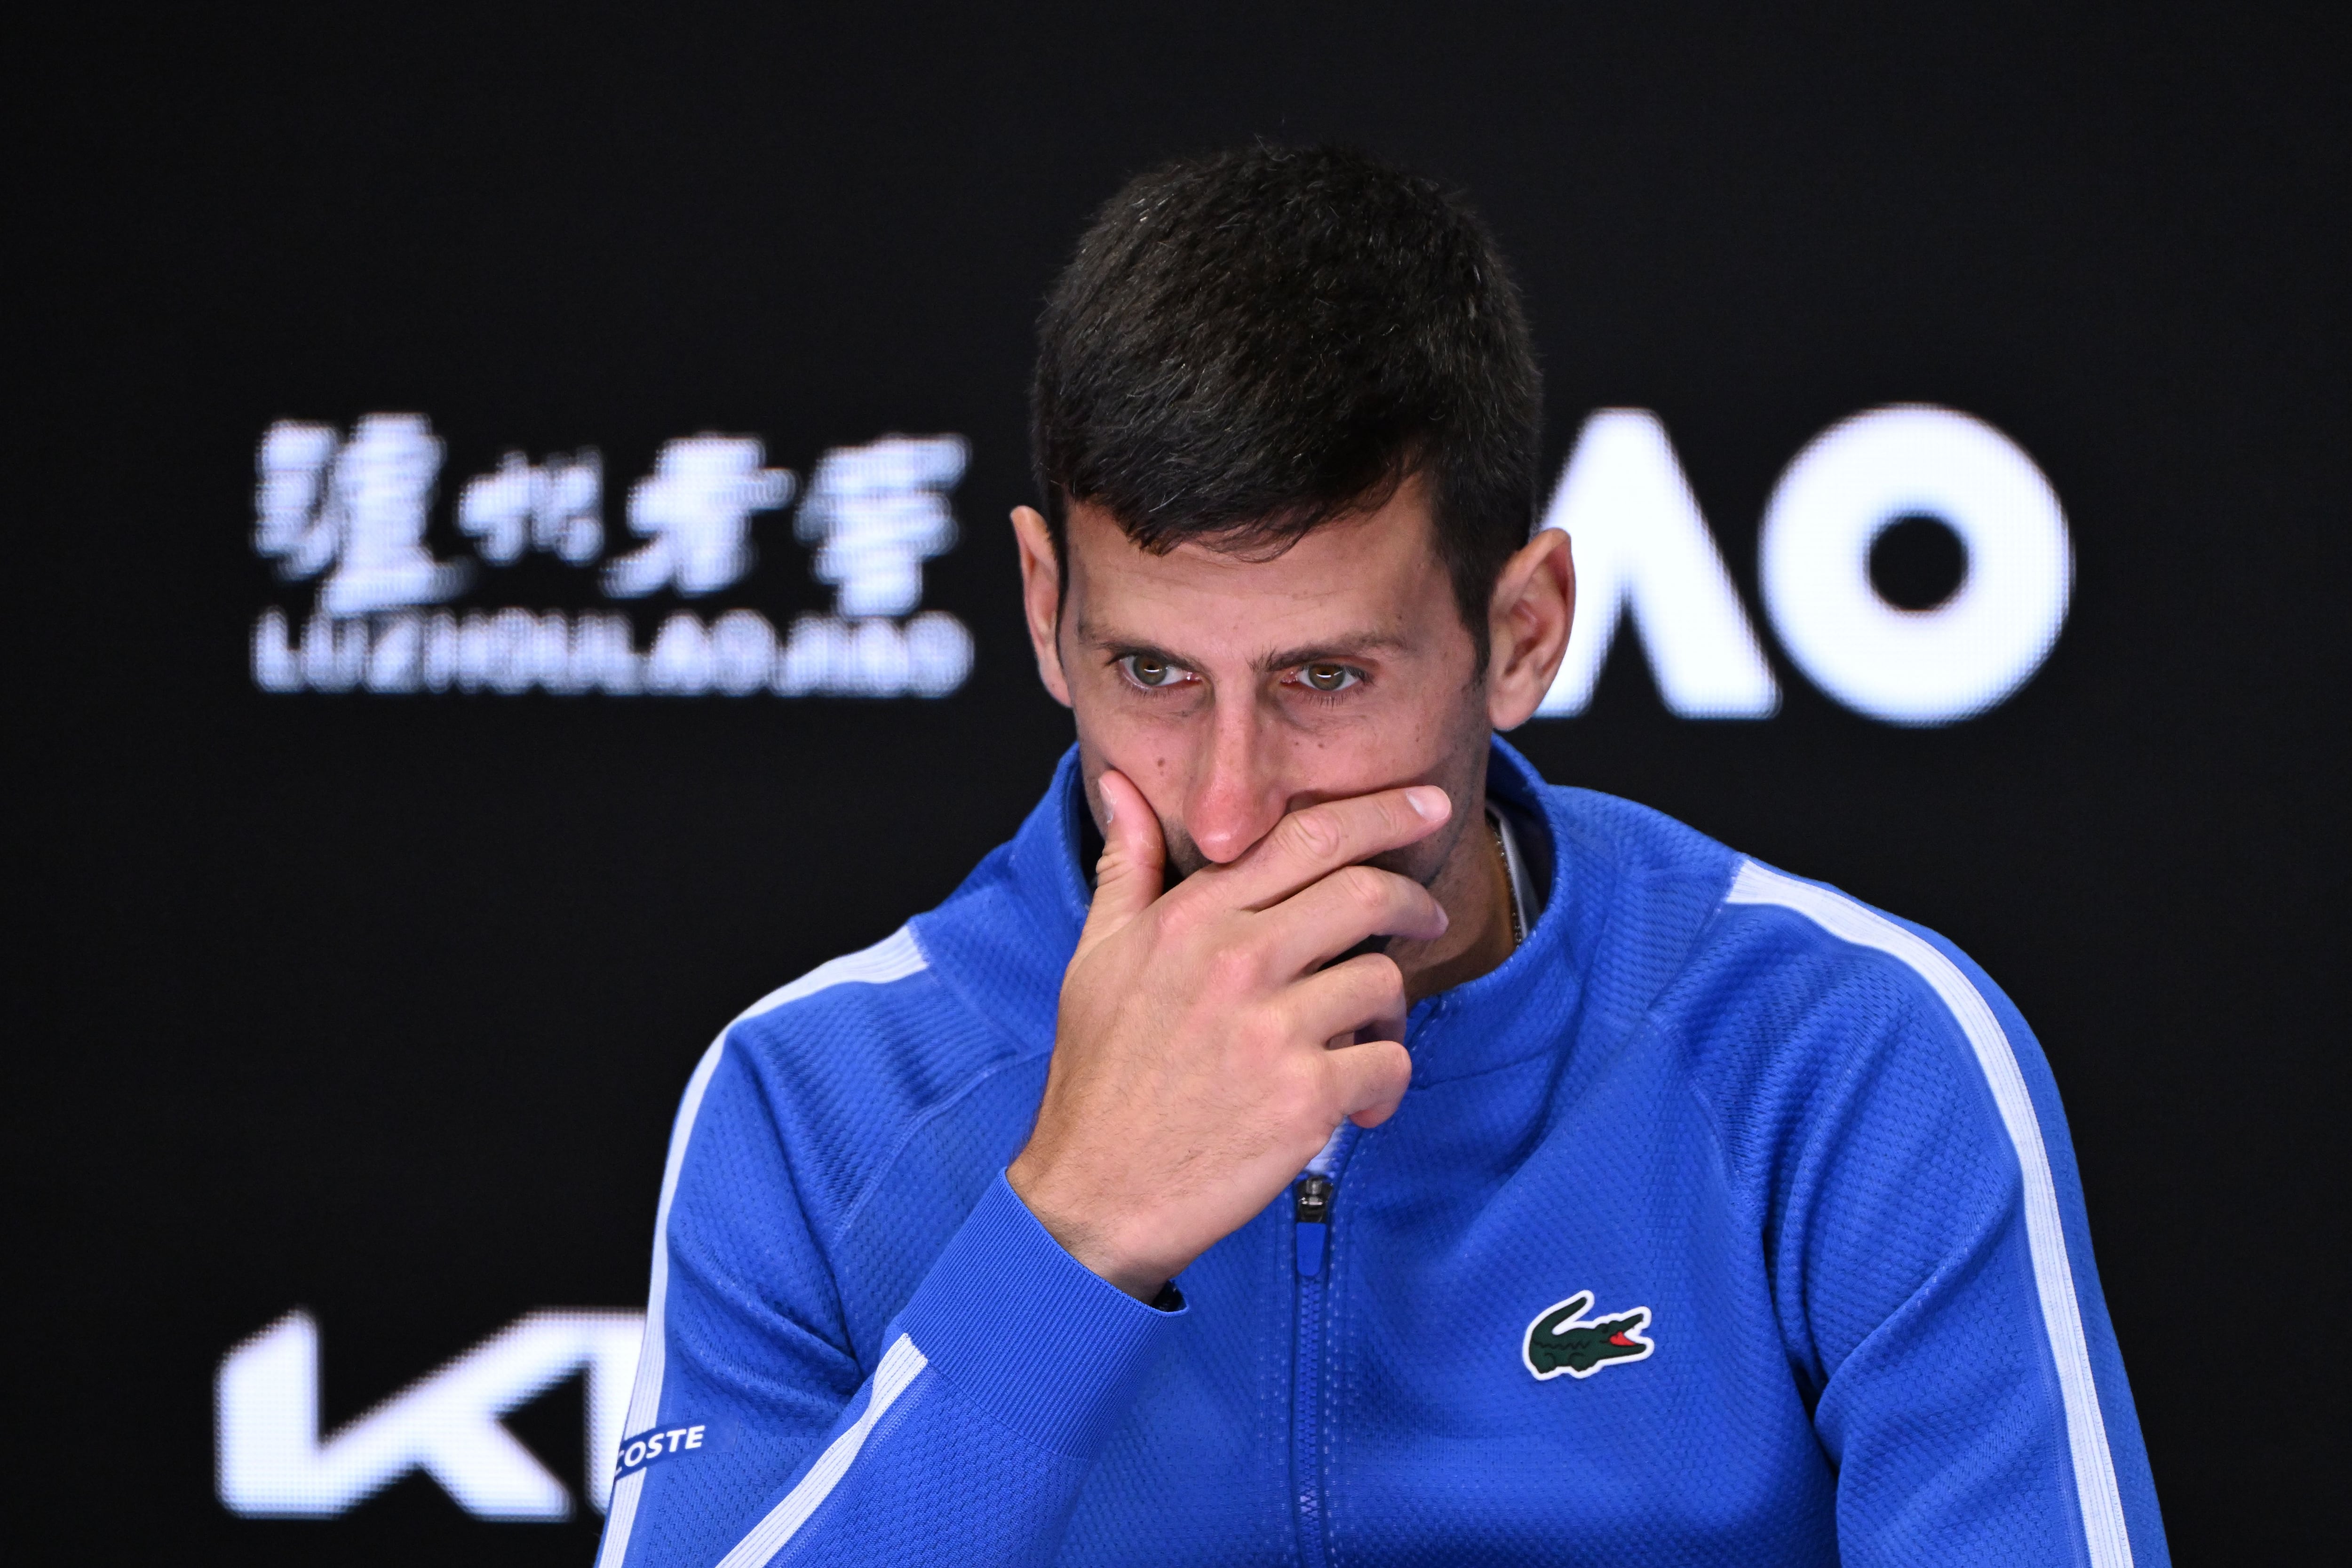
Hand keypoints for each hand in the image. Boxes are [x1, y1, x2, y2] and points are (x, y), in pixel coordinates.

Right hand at [1007, 770, 1451, 1298]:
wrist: (1095, 1194)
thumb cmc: (1101, 1077)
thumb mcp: (1096, 956)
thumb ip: (1126, 866)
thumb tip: (1122, 787)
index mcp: (1191, 920)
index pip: (1305, 837)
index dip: (1381, 812)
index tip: (1424, 806)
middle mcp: (1235, 961)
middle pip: (1365, 892)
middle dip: (1415, 899)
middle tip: (1428, 916)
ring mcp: (1272, 1028)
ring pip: (1383, 980)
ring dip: (1389, 1010)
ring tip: (1362, 1038)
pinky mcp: (1304, 1097)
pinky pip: (1389, 1064)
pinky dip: (1384, 1084)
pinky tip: (1354, 1103)